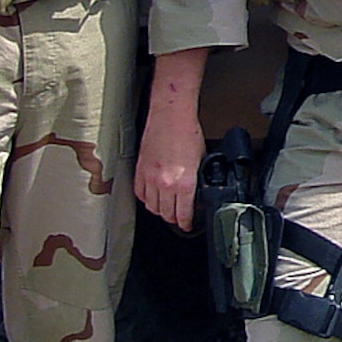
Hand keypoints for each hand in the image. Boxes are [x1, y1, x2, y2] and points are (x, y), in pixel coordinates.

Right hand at [136, 103, 205, 230]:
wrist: (170, 116)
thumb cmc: (187, 132)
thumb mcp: (201, 159)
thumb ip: (197, 179)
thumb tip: (197, 191)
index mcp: (184, 183)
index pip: (183, 214)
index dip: (186, 223)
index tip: (188, 225)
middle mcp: (165, 184)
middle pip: (166, 214)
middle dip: (174, 218)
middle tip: (179, 217)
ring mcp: (150, 178)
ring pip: (151, 207)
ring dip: (160, 210)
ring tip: (166, 208)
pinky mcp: (139, 171)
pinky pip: (140, 194)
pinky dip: (146, 198)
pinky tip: (153, 196)